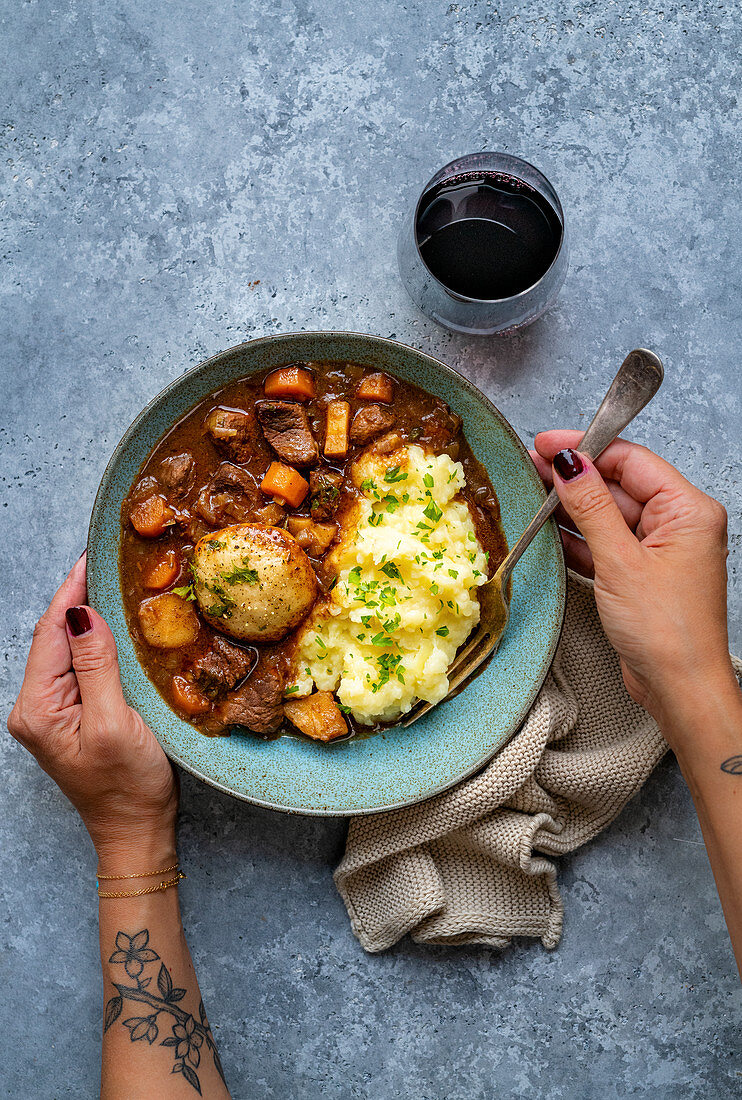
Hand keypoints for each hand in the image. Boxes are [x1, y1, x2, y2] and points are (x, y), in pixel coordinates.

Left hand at [7, 554, 177, 866]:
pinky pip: (80, 668)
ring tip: (111, 585)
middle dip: (77, 599)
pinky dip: (96, 643)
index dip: (70, 592)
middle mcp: (36, 707)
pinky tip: (113, 628)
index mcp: (38, 708)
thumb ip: (95, 666)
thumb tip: (81, 613)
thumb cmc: (127, 787)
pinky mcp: (72, 716)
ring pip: (68, 651)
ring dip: (87, 619)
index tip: (89, 558)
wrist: (136, 831)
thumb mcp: (114, 723)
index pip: (50, 633)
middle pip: (54, 638)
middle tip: (106, 563)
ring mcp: (53, 712)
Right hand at [529, 432, 736, 737]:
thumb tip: (568, 463)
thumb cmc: (666, 630)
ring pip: (608, 515)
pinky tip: (547, 529)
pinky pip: (605, 544)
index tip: (545, 442)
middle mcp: (677, 525)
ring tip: (530, 493)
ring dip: (571, 508)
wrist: (678, 688)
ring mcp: (658, 550)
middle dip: (574, 478)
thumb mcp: (620, 561)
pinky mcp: (640, 574)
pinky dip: (577, 538)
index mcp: (688, 510)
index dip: (587, 448)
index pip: (632, 460)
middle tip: (529, 466)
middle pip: (618, 486)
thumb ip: (591, 507)